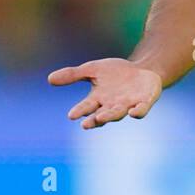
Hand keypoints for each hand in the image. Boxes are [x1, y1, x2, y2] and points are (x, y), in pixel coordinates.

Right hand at [47, 58, 162, 128]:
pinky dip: (138, 112)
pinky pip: (141, 110)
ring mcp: (129, 105)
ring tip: (102, 117)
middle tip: (86, 124)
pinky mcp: (144, 102)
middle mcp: (112, 105)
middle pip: (102, 115)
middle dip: (95, 120)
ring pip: (118, 113)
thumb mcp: (92, 69)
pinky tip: (134, 112)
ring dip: (111, 116)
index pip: (87, 107)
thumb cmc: (115, 73)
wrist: (143, 70)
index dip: (80, 111)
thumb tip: (49, 79)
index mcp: (98, 99)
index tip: (72, 115)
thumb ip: (73, 75)